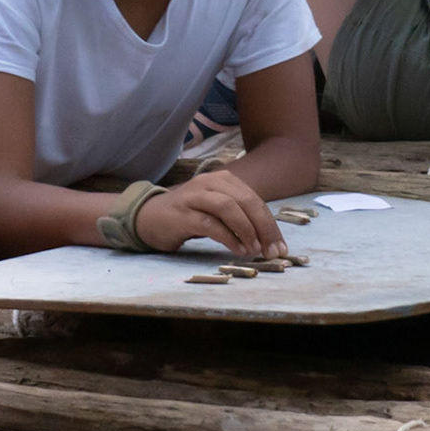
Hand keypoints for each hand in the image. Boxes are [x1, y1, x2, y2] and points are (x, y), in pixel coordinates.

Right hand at [135, 170, 286, 258]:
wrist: (149, 217)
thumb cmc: (189, 216)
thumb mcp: (217, 210)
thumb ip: (240, 216)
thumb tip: (269, 239)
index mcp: (223, 179)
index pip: (254, 200)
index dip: (270, 224)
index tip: (280, 247)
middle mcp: (209, 183)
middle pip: (245, 201)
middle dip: (264, 227)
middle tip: (272, 251)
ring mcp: (194, 196)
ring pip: (228, 207)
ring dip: (246, 229)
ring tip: (255, 249)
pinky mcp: (182, 214)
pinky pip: (209, 223)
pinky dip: (228, 237)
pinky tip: (238, 249)